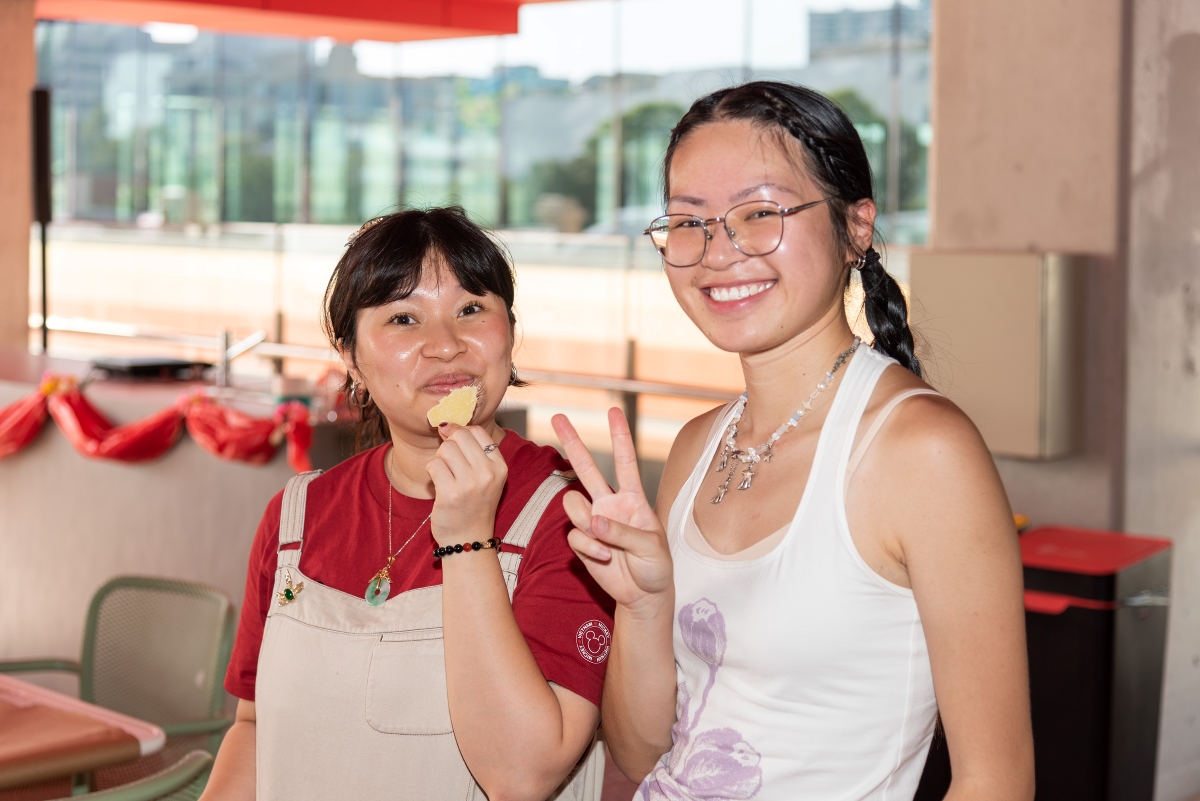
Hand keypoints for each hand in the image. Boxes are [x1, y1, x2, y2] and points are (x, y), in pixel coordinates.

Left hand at [426, 424, 506, 545]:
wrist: (468, 540)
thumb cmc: (474, 505)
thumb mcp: (485, 477)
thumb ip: (472, 450)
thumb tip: (445, 424)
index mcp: (500, 466)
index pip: (477, 431)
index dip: (460, 433)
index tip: (455, 446)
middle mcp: (488, 473)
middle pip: (459, 436)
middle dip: (448, 445)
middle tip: (449, 464)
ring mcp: (470, 484)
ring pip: (445, 449)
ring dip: (439, 459)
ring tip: (445, 475)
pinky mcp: (451, 494)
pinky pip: (433, 465)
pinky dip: (431, 472)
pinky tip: (438, 485)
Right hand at [552, 408, 672, 614]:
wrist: (644, 594)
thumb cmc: (656, 566)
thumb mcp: (652, 547)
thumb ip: (624, 531)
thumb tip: (594, 520)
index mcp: (632, 499)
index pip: (625, 462)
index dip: (620, 437)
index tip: (613, 411)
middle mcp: (609, 504)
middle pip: (586, 468)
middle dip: (572, 442)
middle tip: (558, 416)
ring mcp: (593, 522)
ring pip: (573, 505)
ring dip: (588, 523)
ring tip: (607, 545)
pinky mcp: (582, 542)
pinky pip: (575, 536)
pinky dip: (590, 548)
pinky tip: (604, 558)